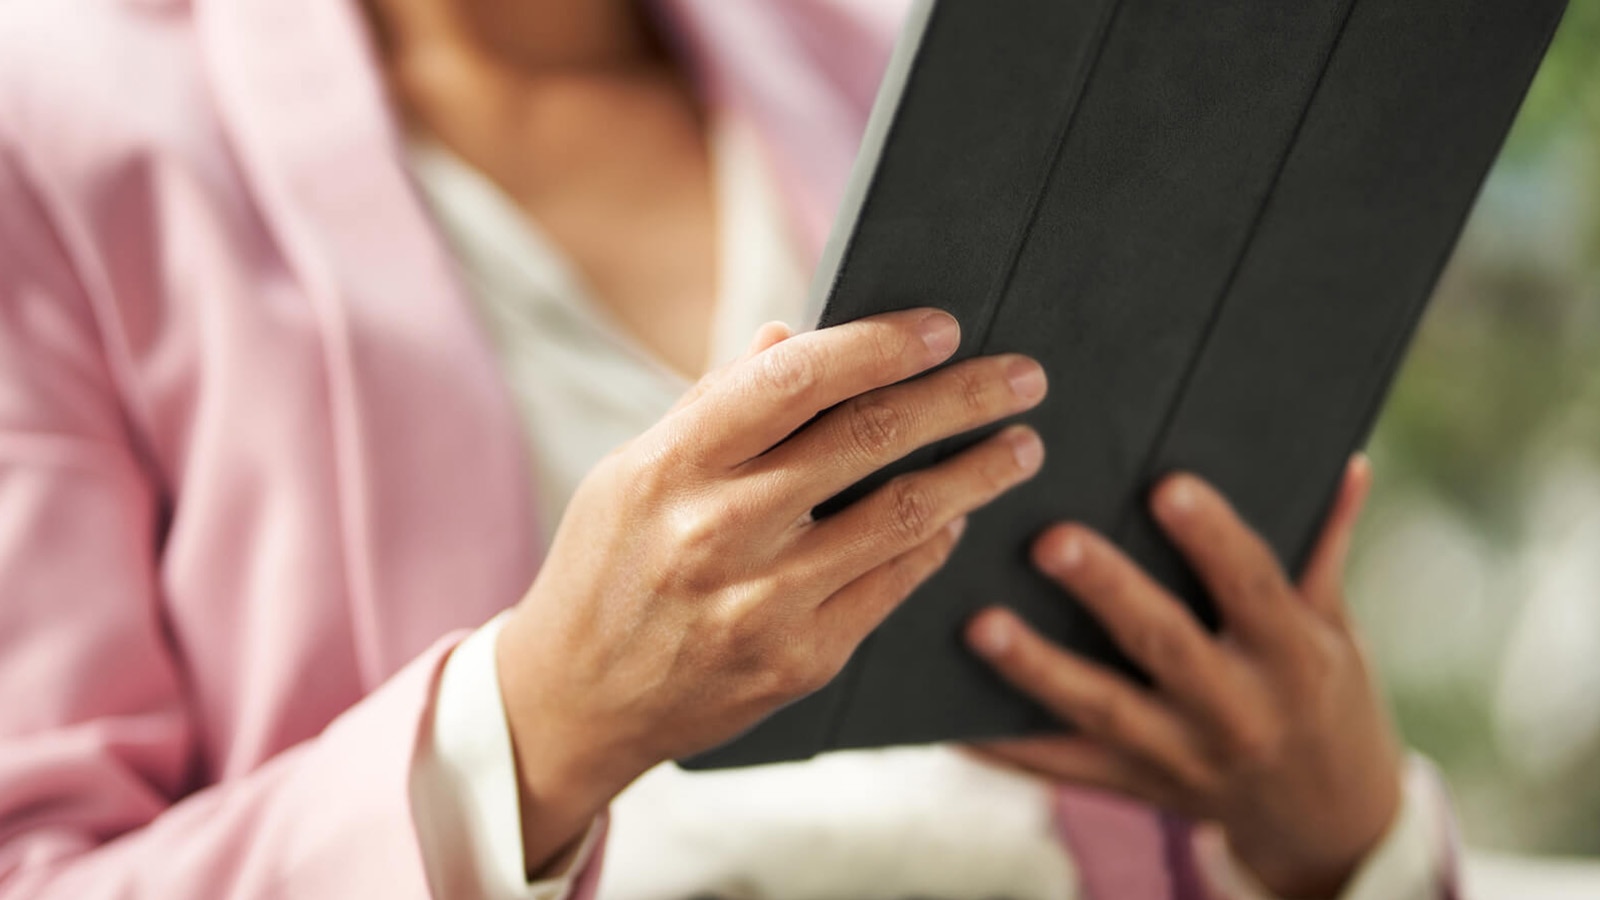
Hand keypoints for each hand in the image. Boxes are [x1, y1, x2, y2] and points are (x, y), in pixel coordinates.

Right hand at [497, 310, 1048, 872]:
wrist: (573, 704)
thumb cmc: (605, 570)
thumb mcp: (631, 473)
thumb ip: (713, 404)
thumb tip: (792, 331)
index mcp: (671, 464)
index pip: (795, 377)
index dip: (880, 344)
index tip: (943, 327)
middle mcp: (718, 529)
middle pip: (868, 438)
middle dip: (962, 397)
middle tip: (1022, 376)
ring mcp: (763, 602)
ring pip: (903, 515)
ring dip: (976, 474)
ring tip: (1022, 447)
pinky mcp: (798, 661)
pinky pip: (893, 585)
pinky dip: (935, 542)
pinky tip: (958, 517)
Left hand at [966, 459, 1401, 898]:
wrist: (1324, 820)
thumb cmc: (1326, 697)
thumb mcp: (1337, 629)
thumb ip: (1324, 546)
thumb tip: (1342, 460)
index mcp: (1292, 657)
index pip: (1252, 585)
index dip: (1212, 537)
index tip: (1167, 486)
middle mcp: (1236, 710)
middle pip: (1165, 644)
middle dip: (1108, 592)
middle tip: (1050, 540)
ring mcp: (1179, 756)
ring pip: (1100, 709)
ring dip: (1037, 668)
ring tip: (979, 625)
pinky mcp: (1132, 784)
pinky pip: (1058, 766)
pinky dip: (1002, 744)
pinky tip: (950, 716)